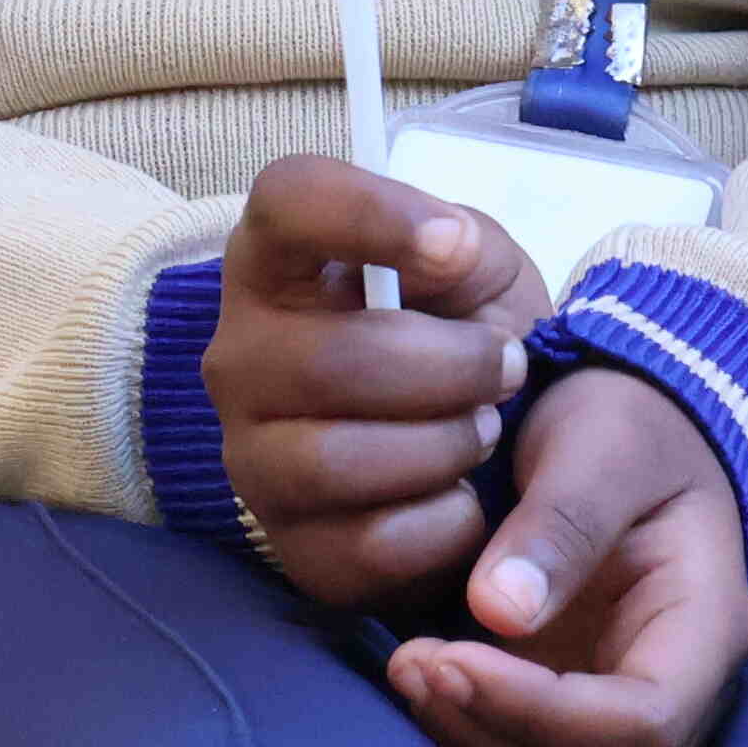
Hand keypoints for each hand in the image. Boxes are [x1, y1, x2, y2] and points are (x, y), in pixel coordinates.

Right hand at [207, 156, 543, 608]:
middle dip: (451, 367)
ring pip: (340, 462)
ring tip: (484, 427)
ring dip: (446, 444)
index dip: (367, 213)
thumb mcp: (478, 263)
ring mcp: (250, 457)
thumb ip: (463, 242)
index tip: (452, 244)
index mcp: (279, 260)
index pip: (286, 201)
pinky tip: (465, 494)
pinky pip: (367, 545)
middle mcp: (240, 356)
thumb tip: (447, 250)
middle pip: (332, 362)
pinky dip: (445, 521)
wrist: (478, 429)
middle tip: (507, 367)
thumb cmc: (461, 324)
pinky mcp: (290, 544)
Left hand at [384, 368, 747, 746]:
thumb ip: (563, 519)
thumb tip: (499, 610)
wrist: (626, 426)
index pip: (643, 723)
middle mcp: (676, 688)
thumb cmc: (627, 424)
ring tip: (409, 664)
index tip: (453, 654)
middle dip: (499, 742)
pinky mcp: (568, 712)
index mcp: (708, 626)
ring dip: (474, 746)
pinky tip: (420, 672)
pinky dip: (466, 737)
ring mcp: (621, 707)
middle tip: (416, 661)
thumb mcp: (603, 442)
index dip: (543, 714)